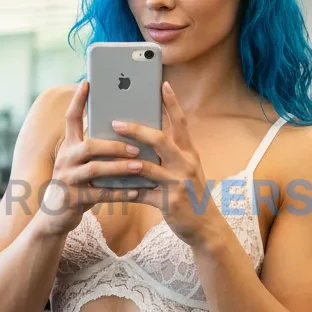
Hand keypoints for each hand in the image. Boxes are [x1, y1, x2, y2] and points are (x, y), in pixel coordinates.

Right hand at [37, 80, 144, 235]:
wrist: (54, 216)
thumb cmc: (77, 184)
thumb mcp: (81, 162)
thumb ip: (96, 147)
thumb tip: (125, 129)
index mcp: (69, 146)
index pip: (71, 118)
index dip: (79, 100)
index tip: (89, 82)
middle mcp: (65, 159)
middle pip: (90, 146)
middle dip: (115, 145)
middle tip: (137, 147)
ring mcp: (68, 180)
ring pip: (96, 169)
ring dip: (120, 167)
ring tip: (140, 166)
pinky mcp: (73, 199)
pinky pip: (101, 194)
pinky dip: (121, 193)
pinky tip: (137, 192)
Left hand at [112, 81, 222, 247]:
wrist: (205, 226)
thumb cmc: (190, 194)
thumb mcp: (186, 170)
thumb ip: (170, 154)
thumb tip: (144, 139)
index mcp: (189, 153)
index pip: (181, 123)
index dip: (172, 103)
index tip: (163, 84)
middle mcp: (185, 164)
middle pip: (160, 140)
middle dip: (137, 129)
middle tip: (115, 122)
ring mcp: (178, 183)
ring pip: (147, 167)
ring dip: (125, 159)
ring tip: (106, 153)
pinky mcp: (169, 202)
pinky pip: (141, 193)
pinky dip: (124, 190)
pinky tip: (109, 187)